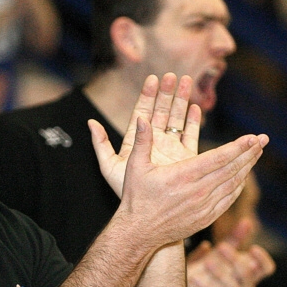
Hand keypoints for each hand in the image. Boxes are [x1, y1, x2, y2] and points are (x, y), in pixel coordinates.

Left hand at [91, 73, 200, 197]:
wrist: (149, 212)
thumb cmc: (126, 192)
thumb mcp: (109, 167)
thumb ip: (100, 144)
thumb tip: (90, 122)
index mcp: (136, 141)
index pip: (142, 112)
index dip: (148, 95)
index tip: (153, 78)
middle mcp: (154, 141)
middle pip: (162, 111)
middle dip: (167, 93)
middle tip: (173, 75)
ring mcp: (170, 148)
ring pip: (177, 119)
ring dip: (182, 101)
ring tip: (187, 81)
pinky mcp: (185, 158)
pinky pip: (190, 135)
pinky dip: (193, 122)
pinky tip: (196, 108)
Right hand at [92, 74, 267, 248]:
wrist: (138, 232)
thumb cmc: (135, 198)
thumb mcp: (135, 167)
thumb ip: (142, 141)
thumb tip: (142, 118)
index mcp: (183, 176)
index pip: (218, 158)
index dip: (238, 147)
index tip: (253, 137)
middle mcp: (197, 191)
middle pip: (231, 169)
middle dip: (249, 153)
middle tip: (263, 139)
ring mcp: (203, 206)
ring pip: (233, 183)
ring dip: (247, 167)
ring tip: (257, 154)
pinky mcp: (205, 218)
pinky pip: (228, 199)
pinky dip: (238, 186)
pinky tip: (243, 177)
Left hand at [187, 220, 275, 286]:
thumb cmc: (204, 275)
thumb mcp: (217, 256)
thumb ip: (232, 240)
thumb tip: (247, 221)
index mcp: (247, 274)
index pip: (266, 269)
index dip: (263, 259)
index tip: (252, 248)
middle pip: (248, 275)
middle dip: (235, 260)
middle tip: (221, 247)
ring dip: (220, 274)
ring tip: (206, 262)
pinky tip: (193, 278)